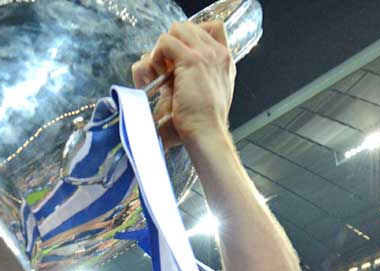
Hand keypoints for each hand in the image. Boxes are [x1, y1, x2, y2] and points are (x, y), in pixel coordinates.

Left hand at [131, 21, 233, 148]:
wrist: (206, 133)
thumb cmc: (201, 122)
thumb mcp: (202, 96)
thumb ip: (192, 78)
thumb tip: (166, 70)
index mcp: (224, 61)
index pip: (210, 29)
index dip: (187, 40)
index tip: (177, 59)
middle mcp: (218, 54)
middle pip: (188, 27)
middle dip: (172, 44)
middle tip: (165, 67)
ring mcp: (206, 55)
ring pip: (177, 30)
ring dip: (163, 48)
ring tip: (161, 71)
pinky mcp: (192, 60)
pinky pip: (166, 42)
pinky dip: (156, 56)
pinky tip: (158, 75)